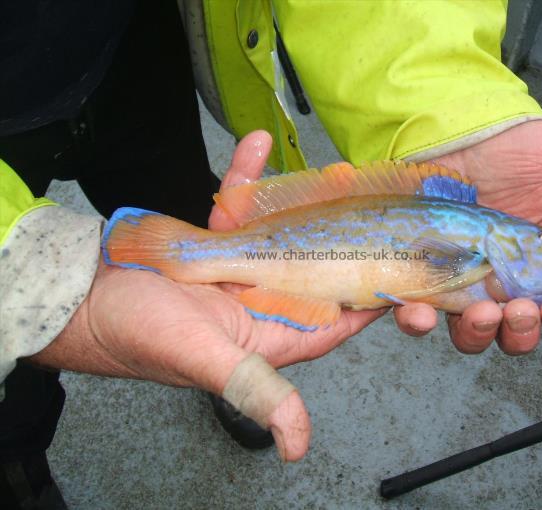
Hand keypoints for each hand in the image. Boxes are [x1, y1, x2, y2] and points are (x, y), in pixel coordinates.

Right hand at [30, 131, 384, 461]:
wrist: (83, 299)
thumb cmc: (140, 335)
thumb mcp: (206, 359)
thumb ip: (256, 389)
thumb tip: (296, 445)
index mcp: (276, 333)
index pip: (341, 316)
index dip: (375, 295)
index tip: (408, 265)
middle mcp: (267, 301)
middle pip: (323, 266)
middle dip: (351, 235)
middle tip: (378, 202)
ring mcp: (244, 268)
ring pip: (288, 231)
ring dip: (308, 201)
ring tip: (334, 172)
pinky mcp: (217, 242)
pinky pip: (241, 205)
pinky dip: (247, 178)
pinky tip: (255, 144)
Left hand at [393, 120, 541, 353]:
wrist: (454, 125)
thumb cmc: (508, 144)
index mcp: (538, 261)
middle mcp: (499, 276)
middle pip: (512, 331)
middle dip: (520, 332)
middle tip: (520, 309)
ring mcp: (458, 275)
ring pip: (468, 331)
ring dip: (476, 333)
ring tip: (480, 311)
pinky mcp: (420, 269)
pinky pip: (417, 309)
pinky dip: (417, 320)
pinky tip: (421, 312)